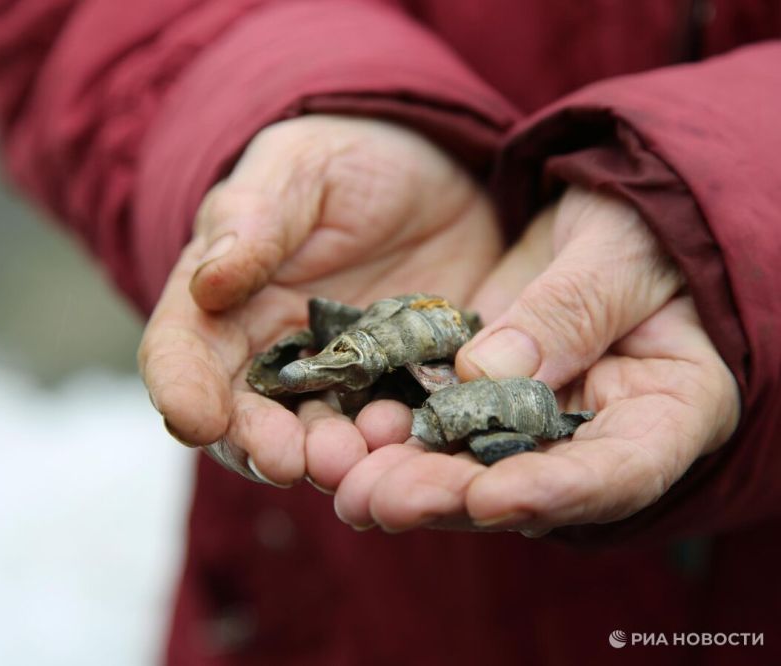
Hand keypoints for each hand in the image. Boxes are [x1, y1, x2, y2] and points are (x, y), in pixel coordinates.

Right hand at [139, 115, 501, 488]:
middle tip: (288, 460)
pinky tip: (413, 443)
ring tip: (354, 459)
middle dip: (262, 445)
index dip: (180, 388)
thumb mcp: (296, 170)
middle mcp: (272, 358)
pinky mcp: (401, 392)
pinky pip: (394, 431)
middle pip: (246, 419)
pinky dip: (398, 448)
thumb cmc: (345, 162)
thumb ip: (250, 221)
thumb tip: (208, 281)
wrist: (435, 173)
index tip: (193, 418)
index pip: (183, 353)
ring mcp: (340, 384)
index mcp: (223, 305)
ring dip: (330, 459)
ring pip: (319, 440)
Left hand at [335, 187, 740, 533]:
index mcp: (669, 406)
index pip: (624, 471)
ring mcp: (535, 421)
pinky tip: (345, 443)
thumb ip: (570, 310)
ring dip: (414, 481)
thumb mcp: (619, 247)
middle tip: (386, 501)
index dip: (558, 492)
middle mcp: (599, 434)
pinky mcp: (481, 397)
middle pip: (532, 487)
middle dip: (456, 498)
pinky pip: (439, 425)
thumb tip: (487, 375)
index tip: (488, 498)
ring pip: (476, 469)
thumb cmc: (640, 219)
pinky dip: (396, 438)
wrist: (604, 208)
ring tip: (352, 488)